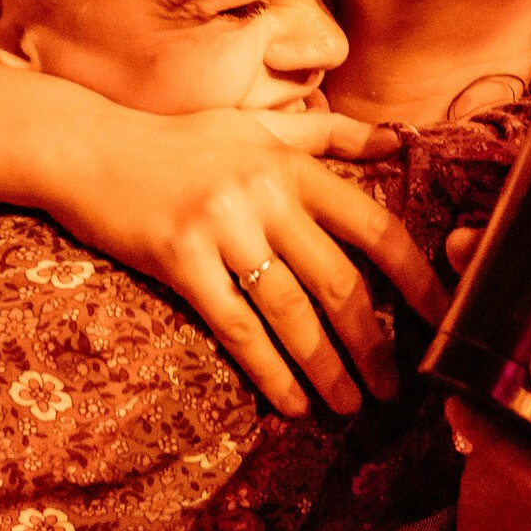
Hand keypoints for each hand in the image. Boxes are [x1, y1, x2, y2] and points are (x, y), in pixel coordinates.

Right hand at [55, 105, 444, 418]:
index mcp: (293, 165)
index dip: (415, 278)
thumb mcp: (256, 125)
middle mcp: (266, 195)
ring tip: (351, 405)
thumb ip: (329, 134)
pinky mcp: (180, 260)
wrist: (89, 148)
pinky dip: (271, 372)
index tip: (441, 319)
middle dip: (373, 343)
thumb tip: (395, 141)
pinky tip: (292, 403)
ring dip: (327, 369)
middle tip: (395, 387)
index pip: (374, 227)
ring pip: (293, 314)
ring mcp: (222, 228)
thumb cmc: (179, 140)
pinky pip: (238, 329)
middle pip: (339, 282)